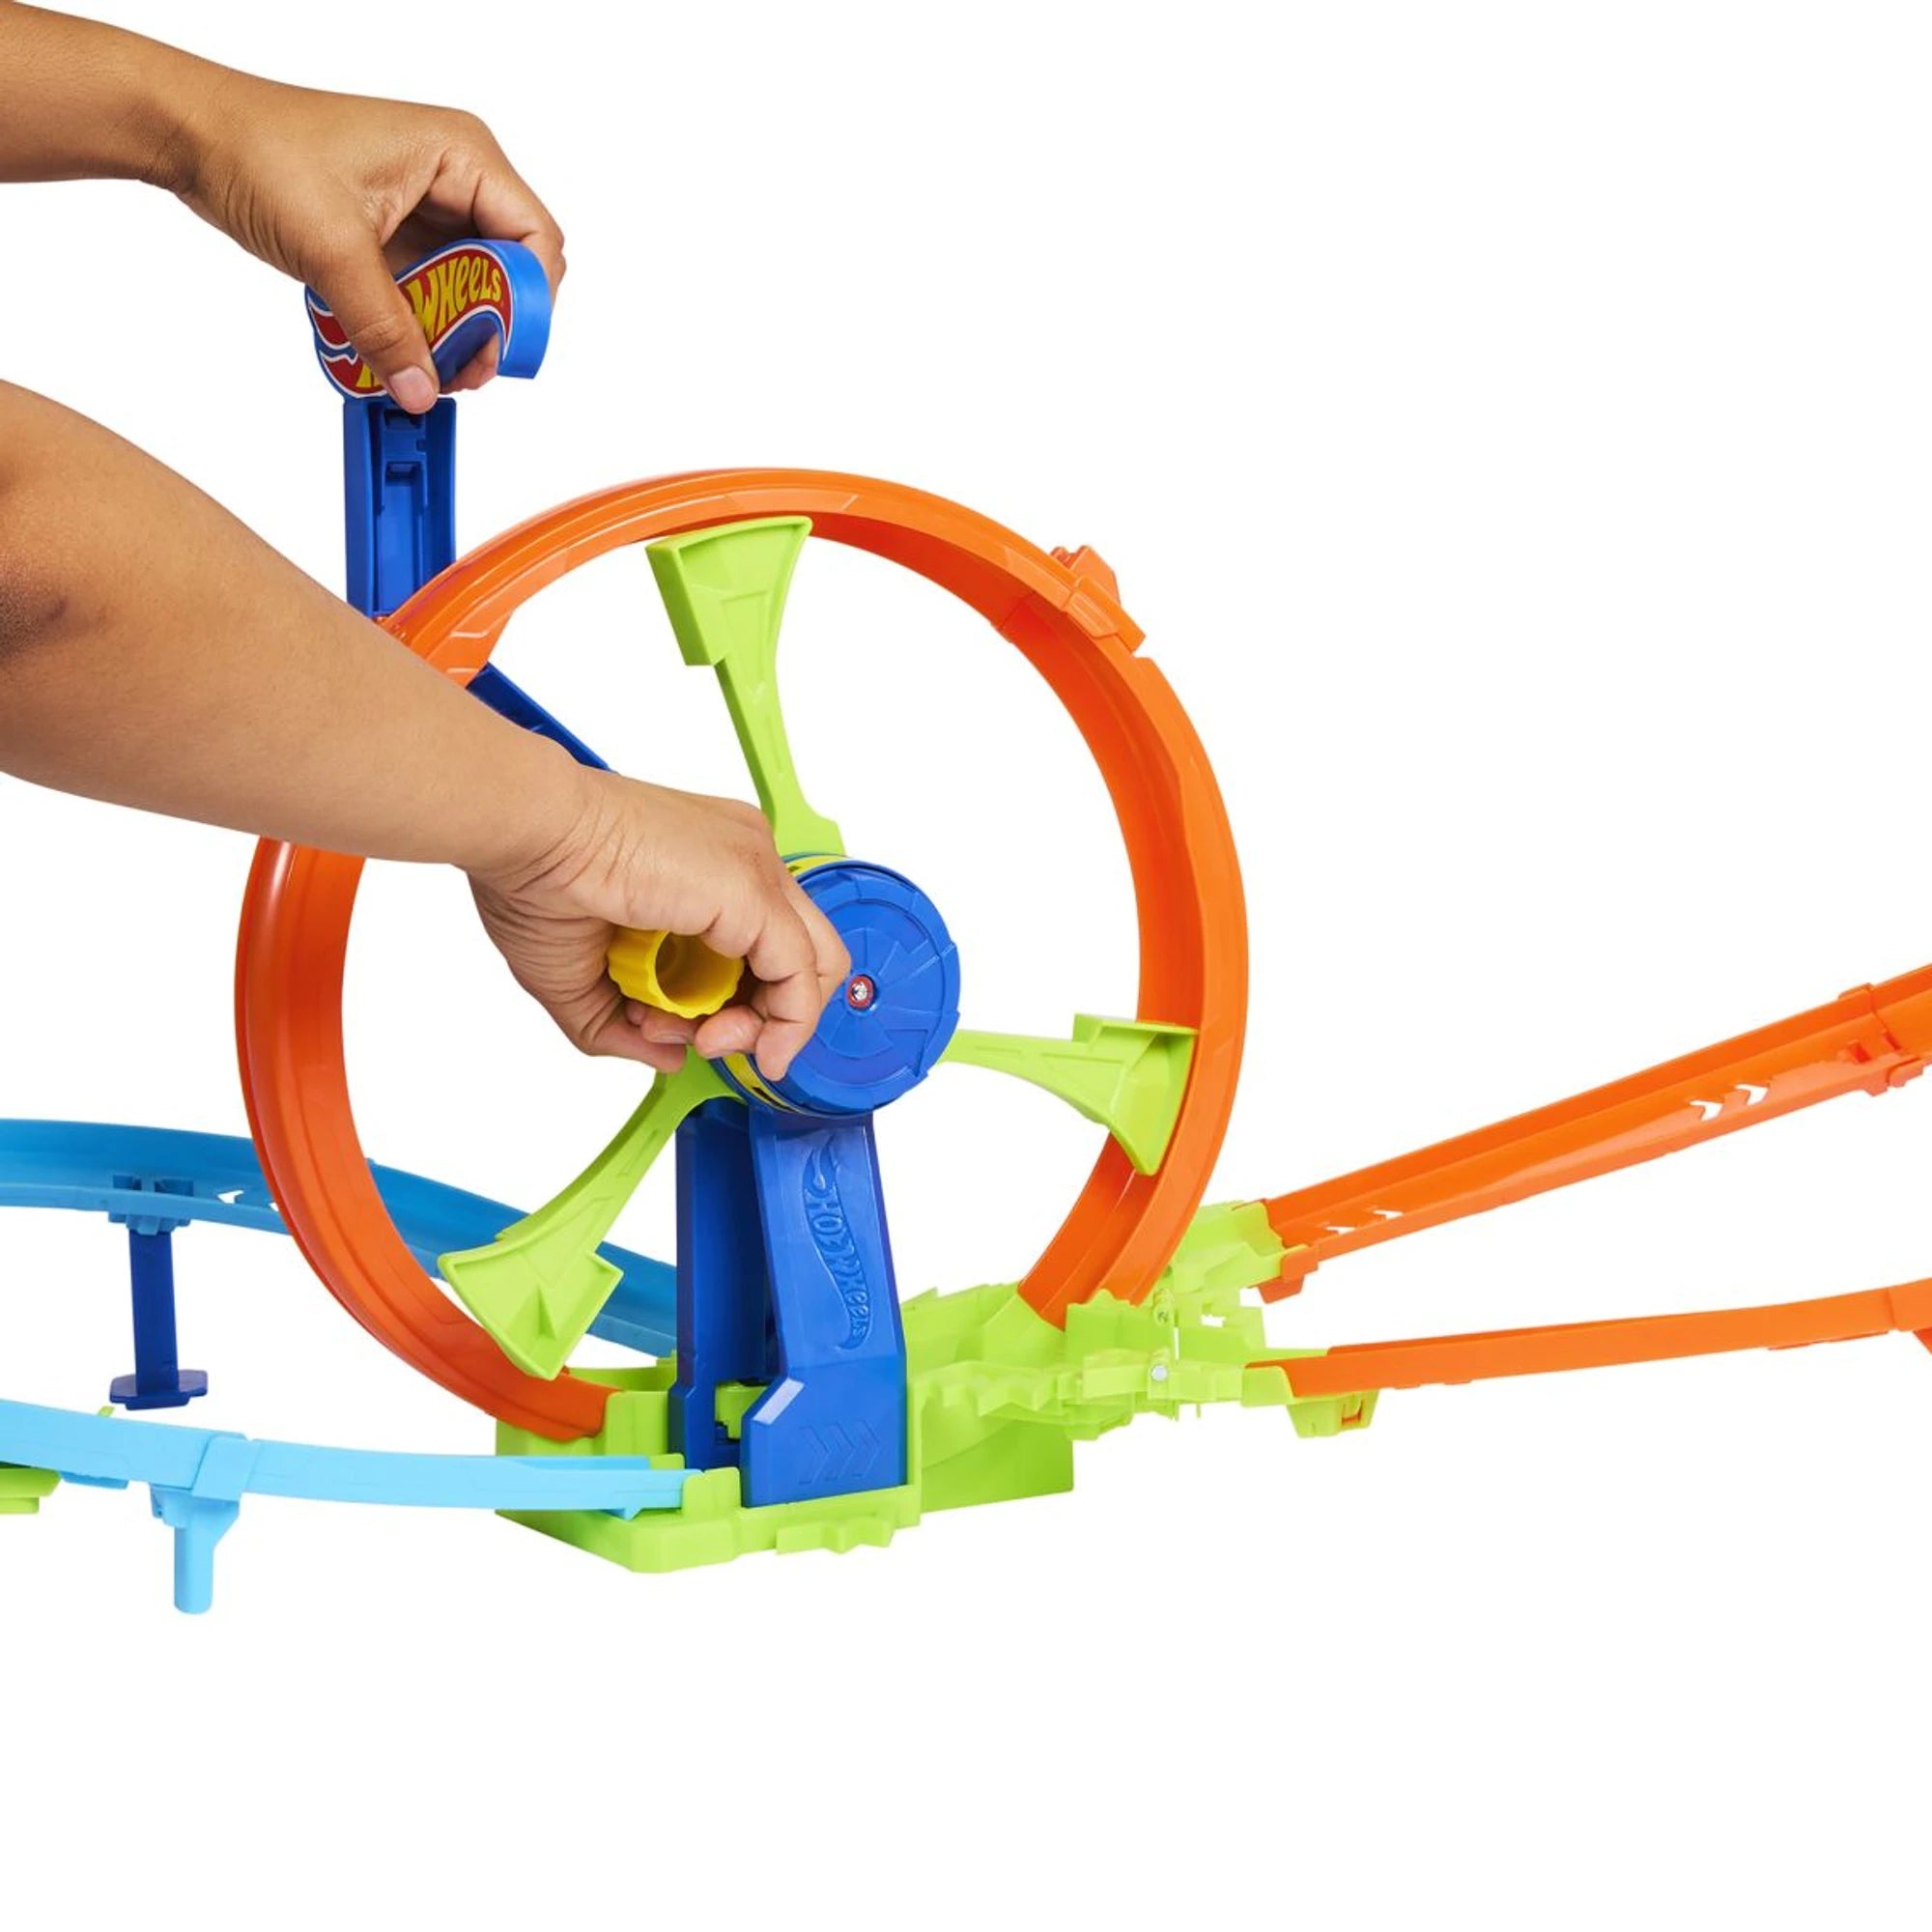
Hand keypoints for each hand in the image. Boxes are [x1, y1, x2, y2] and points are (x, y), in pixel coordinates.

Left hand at [167, 69, 563, 409]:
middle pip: (510, 272)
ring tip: (424, 367)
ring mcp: (429, 207)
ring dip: (454, 334)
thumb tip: (422, 390)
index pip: (534, 240)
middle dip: (489, 329)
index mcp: (460, 155)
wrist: (194, 135)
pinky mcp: (401, 234)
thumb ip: (385, 328)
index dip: (528, 304)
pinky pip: (434, 292)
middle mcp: (455, 179)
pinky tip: (400, 349)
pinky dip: (422, 326)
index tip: (499, 353)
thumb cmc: (259, 149)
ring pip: (473, 289)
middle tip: (460, 372)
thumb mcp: (332, 250)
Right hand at [469, 766, 850, 1079]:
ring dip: (764, 1025)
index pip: (762, 946)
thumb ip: (630, 1027)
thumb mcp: (586, 980)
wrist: (524, 835)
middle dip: (760, 1017)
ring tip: (702, 1037)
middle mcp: (743, 859)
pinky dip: (781, 1020)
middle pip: (802, 954)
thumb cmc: (536, 882)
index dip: (732, 1004)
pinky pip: (800, 972)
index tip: (676, 1028)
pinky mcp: (754, 891)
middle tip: (703, 1039)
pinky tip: (732, 1039)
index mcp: (712, 866)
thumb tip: (671, 1057)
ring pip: (813, 964)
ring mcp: (754, 868)